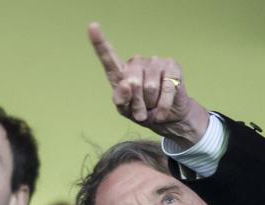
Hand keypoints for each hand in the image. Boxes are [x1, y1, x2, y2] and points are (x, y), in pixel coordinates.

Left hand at [88, 22, 208, 145]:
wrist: (167, 117)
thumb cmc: (143, 112)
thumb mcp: (126, 111)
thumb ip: (121, 100)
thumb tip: (126, 85)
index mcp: (121, 72)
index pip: (108, 56)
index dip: (99, 42)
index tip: (93, 27)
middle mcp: (136, 63)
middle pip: (132, 83)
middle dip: (137, 103)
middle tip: (141, 112)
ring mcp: (155, 62)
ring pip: (150, 87)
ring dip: (151, 104)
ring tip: (153, 107)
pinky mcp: (172, 66)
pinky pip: (166, 87)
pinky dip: (163, 105)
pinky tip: (162, 112)